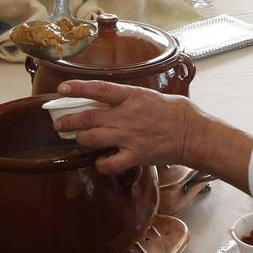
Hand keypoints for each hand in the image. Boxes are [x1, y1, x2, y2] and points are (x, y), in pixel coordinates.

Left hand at [53, 79, 252, 190]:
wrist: (194, 133)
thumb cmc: (176, 112)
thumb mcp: (151, 96)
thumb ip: (130, 98)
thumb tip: (110, 100)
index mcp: (133, 96)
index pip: (99, 89)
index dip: (78, 88)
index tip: (62, 89)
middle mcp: (128, 115)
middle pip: (88, 117)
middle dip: (68, 120)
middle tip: (59, 123)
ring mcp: (130, 137)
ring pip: (92, 139)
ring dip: (80, 139)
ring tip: (76, 139)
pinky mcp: (135, 155)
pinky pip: (109, 163)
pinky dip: (101, 163)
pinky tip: (100, 161)